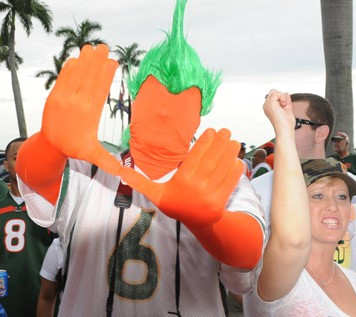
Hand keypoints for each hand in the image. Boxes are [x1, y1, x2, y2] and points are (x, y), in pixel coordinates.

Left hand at [42, 44, 120, 174]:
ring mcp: (63, 98)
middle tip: (104, 47)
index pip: (100, 89)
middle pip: (88, 78)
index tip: (113, 62)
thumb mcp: (91, 154)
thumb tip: (122, 174)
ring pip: (75, 75)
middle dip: (96, 61)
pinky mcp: (53, 96)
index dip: (106, 74)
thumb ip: (107, 161)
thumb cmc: (74, 147)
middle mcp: (77, 103)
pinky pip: (62, 78)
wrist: (50, 146)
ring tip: (91, 47)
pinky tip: (75, 59)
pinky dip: (69, 68)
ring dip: (83, 60)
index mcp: (89, 113)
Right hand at [120, 129, 242, 227]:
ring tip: (233, 141)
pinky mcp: (223, 199)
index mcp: (183, 180)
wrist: (197, 225)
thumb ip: (140, 181)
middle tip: (225, 131)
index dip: (206, 141)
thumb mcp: (156, 194)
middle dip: (221, 142)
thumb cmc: (176, 204)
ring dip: (230, 151)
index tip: (212, 131)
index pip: (197, 155)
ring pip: (224, 167)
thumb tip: (119, 171)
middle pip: (212, 158)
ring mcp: (212, 193)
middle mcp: (198, 186)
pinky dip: (236, 167)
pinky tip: (236, 158)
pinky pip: (232, 179)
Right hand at [263, 89, 295, 133]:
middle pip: (273, 92)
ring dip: (282, 97)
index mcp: (269, 107)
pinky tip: (284, 104)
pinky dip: (282, 97)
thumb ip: (286, 101)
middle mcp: (267, 106)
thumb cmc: (285, 124)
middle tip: (284, 105)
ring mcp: (268, 105)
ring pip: (274, 92)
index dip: (281, 98)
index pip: (274, 96)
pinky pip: (276, 93)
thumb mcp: (287, 109)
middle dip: (281, 96)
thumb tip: (286, 94)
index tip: (285, 105)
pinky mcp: (270, 105)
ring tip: (284, 105)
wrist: (285, 129)